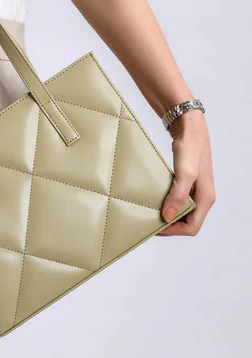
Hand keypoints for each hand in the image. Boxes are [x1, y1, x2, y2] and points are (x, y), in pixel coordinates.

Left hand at [157, 108, 214, 235]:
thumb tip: (168, 216)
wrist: (188, 126)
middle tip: (150, 222)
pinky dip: (167, 203)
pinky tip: (155, 200)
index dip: (174, 230)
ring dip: (168, 214)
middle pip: (187, 222)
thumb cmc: (190, 148)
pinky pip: (177, 200)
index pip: (192, 227)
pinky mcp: (187, 182)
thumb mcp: (185, 173)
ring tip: (151, 213)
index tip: (157, 226)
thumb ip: (177, 196)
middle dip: (170, 225)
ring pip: (182, 211)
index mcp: (206, 198)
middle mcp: (202, 196)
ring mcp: (195, 190)